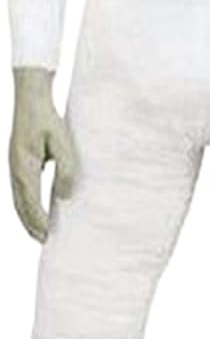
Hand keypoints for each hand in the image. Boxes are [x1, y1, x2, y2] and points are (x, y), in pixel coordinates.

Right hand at [9, 68, 77, 242]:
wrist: (30, 97)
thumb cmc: (47, 117)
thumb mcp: (62, 141)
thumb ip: (65, 168)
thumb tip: (66, 195)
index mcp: (24, 166)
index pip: (30, 201)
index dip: (39, 220)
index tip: (48, 235)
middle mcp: (15, 169)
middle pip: (20, 205)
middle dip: (31, 224)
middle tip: (44, 241)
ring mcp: (13, 165)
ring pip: (17, 199)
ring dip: (27, 216)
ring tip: (39, 231)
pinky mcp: (17, 161)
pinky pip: (19, 190)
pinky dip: (25, 204)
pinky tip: (35, 208)